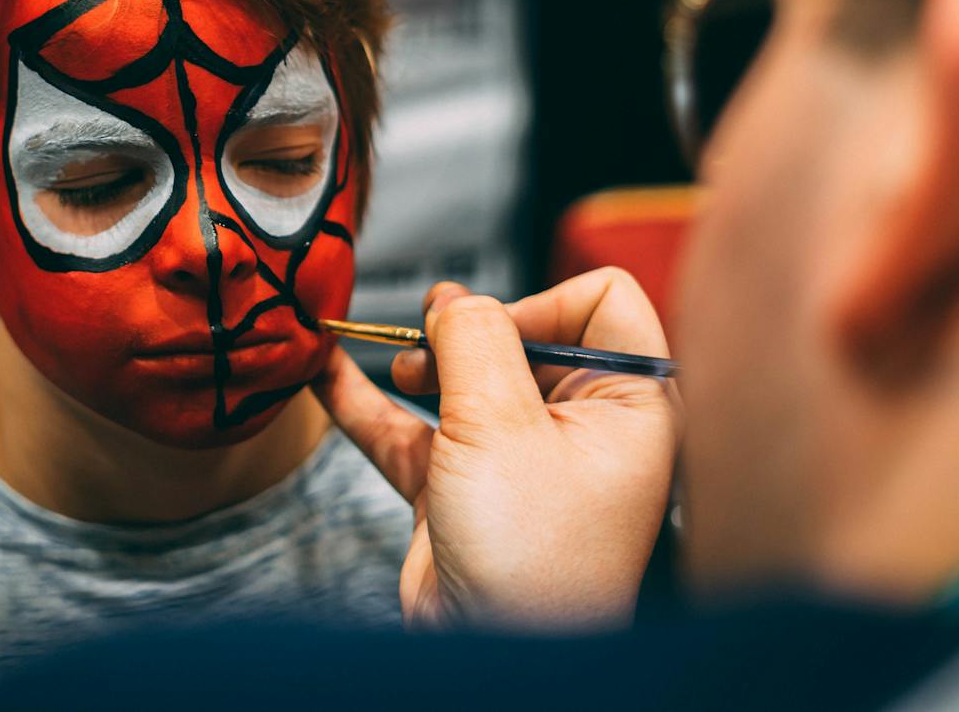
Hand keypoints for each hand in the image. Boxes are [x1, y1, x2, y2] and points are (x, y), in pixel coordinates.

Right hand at [312, 268, 681, 629]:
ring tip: (393, 365)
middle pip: (521, 332)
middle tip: (431, 341)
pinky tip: (328, 374)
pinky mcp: (463, 486)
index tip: (491, 332)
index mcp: (630, 404)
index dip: (540, 302)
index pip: (602, 300)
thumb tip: (454, 299)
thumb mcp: (501, 427)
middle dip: (467, 330)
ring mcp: (520, 456)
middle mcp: (582, 424)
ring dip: (418, 361)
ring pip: (463, 376)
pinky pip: (413, 427)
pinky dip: (371, 402)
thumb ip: (474, 340)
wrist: (492, 658)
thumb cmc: (532, 563)